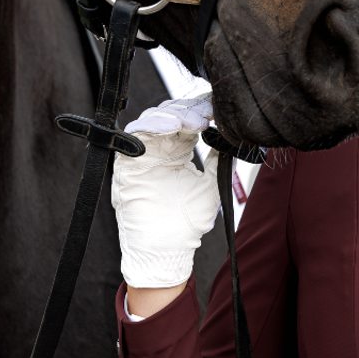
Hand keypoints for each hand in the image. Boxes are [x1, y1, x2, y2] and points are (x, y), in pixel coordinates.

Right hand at [111, 94, 220, 287]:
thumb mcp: (211, 184)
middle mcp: (159, 150)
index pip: (187, 122)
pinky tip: (171, 124)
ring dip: (172, 115)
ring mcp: (143, 155)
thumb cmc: (188, 223)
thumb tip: (231, 136)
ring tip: (192, 120)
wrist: (169, 248)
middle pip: (170, 115)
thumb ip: (218, 160)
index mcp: (178, 153)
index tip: (217, 109)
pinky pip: (134, 135)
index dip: (200, 112)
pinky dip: (151, 125)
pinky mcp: (127, 163)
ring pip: (152, 120)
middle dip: (189, 110)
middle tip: (207, 113)